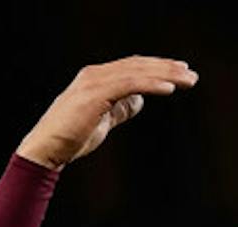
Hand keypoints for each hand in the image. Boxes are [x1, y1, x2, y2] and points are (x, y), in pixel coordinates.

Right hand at [15, 56, 197, 170]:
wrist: (45, 150)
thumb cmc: (69, 139)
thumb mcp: (102, 120)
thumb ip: (120, 108)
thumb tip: (139, 101)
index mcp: (95, 78)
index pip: (132, 67)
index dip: (157, 67)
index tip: (179, 72)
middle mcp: (94, 74)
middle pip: (138, 65)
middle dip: (167, 68)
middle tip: (191, 75)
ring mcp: (94, 82)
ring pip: (137, 72)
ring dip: (166, 74)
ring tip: (187, 80)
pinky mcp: (96, 94)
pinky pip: (130, 84)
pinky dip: (152, 84)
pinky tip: (170, 88)